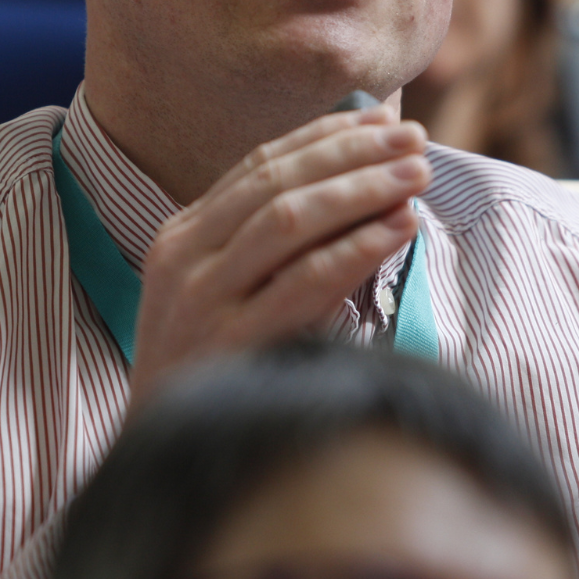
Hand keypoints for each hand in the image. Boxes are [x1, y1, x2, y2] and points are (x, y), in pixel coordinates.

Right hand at [131, 105, 428, 408]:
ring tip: (416, 176)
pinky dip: (354, 250)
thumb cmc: (214, 371)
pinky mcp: (227, 344)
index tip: (385, 118)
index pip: (261, 163)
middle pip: (278, 182)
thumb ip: (276, 242)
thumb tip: (367, 182)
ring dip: (360, 190)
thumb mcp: (227, 293)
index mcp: (183, 235)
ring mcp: (200, 301)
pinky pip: (300, 283)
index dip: (327, 135)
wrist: (162, 460)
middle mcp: (184, 258)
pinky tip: (398, 230)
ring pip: (287, 220)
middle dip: (353, 154)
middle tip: (416, 140)